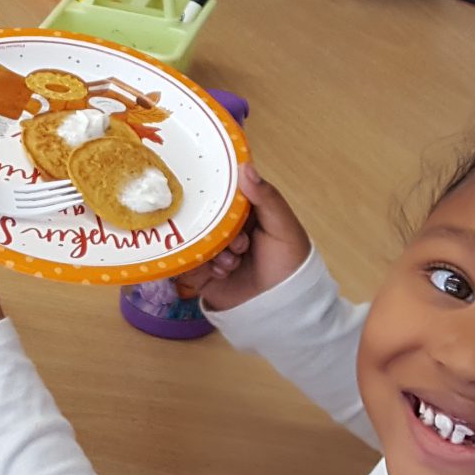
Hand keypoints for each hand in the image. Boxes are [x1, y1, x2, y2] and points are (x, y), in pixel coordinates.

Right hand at [171, 163, 309, 311]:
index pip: (221, 194)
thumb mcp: (283, 226)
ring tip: (232, 263)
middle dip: (216, 229)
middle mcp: (224, 229)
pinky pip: (185, 262)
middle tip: (238, 243)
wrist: (282, 308)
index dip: (217, 193)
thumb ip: (266, 197)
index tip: (211, 193)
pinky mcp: (199, 273)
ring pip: (193, 239)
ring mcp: (210, 251)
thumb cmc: (289, 263)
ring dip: (212, 250)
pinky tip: (222, 272)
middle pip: (202, 216)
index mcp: (244, 214)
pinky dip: (202, 266)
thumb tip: (245, 166)